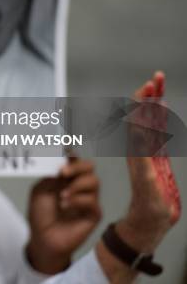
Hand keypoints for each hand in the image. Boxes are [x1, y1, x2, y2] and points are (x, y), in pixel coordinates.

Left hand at [26, 157, 100, 273]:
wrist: (43, 238)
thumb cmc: (40, 214)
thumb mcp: (40, 190)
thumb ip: (51, 176)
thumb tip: (62, 162)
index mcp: (66, 178)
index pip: (74, 160)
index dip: (72, 154)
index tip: (65, 149)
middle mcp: (79, 186)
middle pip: (89, 167)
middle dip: (77, 166)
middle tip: (63, 172)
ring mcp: (88, 199)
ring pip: (94, 181)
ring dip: (76, 185)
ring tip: (62, 195)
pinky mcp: (93, 214)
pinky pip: (92, 201)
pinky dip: (77, 200)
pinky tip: (65, 205)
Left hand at [117, 71, 180, 250]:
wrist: (148, 221)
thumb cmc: (147, 204)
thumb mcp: (145, 178)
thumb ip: (141, 155)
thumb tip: (137, 130)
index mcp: (137, 148)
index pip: (139, 117)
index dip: (144, 100)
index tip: (149, 83)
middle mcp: (141, 147)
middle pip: (145, 114)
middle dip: (151, 95)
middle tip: (157, 76)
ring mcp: (149, 152)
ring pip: (151, 121)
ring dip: (154, 103)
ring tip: (158, 85)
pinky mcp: (157, 159)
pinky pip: (157, 133)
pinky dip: (160, 119)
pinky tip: (162, 111)